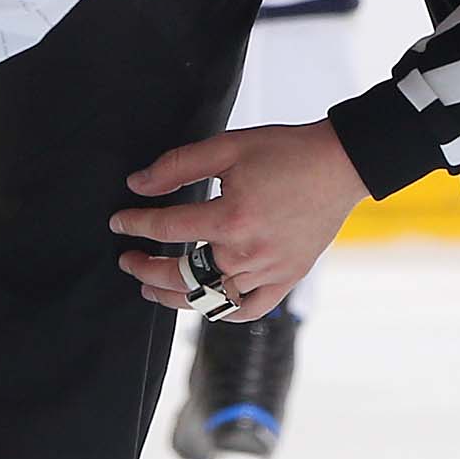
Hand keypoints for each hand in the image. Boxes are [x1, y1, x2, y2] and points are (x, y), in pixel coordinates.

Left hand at [108, 119, 368, 319]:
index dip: (136, 223)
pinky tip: (203, 303)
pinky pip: (249, 310)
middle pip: (181, 275)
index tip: (118, 221)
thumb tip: (137, 184)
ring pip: (210, 299)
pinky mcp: (287, 278)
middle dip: (146, 269)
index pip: (167, 228)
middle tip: (126, 261)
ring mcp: (269, 271)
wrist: (341, 164)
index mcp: (231, 217)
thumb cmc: (285, 151)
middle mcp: (248, 252)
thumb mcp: (228, 146)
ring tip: (150, 287)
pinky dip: (222, 312)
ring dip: (173, 296)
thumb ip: (178, 166)